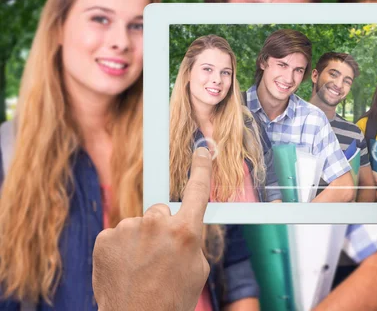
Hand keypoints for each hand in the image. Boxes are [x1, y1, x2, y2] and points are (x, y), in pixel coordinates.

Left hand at [92, 147, 211, 310]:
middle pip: (162, 211)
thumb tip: (184, 225)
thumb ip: (191, 239)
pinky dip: (120, 248)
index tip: (201, 149)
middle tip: (159, 256)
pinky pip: (118, 234)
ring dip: (140, 240)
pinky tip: (124, 268)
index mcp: (185, 231)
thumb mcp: (197, 268)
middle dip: (162, 228)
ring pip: (139, 225)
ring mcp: (128, 229)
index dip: (201, 167)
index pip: (197, 190)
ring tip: (140, 269)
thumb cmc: (171, 299)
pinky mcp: (106, 238)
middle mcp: (157, 224)